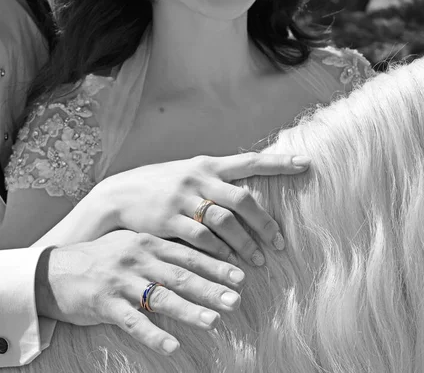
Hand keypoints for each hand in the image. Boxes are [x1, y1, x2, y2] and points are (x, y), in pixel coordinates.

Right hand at [35, 231, 244, 355]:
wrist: (54, 271)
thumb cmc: (99, 258)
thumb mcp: (129, 245)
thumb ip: (159, 249)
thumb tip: (195, 257)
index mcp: (146, 243)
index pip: (187, 254)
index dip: (215, 265)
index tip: (241, 276)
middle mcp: (136, 259)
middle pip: (179, 276)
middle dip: (211, 288)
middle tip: (237, 299)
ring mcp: (120, 282)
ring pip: (160, 298)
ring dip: (189, 310)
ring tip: (214, 321)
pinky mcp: (104, 304)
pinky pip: (132, 322)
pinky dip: (152, 334)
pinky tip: (172, 346)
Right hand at [87, 152, 310, 264]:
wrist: (118, 194)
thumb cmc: (159, 185)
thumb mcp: (186, 173)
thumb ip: (213, 180)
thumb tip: (245, 191)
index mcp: (206, 165)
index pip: (248, 161)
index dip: (278, 162)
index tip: (306, 163)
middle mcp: (197, 178)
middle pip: (241, 199)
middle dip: (264, 222)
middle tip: (280, 243)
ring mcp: (181, 199)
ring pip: (223, 222)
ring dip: (244, 243)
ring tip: (258, 261)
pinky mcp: (167, 220)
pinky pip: (200, 238)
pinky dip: (218, 251)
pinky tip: (228, 262)